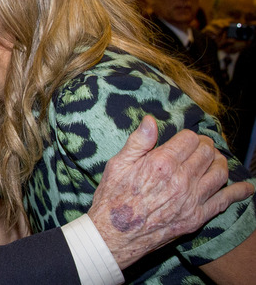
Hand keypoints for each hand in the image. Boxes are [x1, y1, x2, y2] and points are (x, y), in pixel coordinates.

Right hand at [88, 115, 253, 269]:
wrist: (114, 235)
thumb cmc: (112, 198)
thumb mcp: (117, 164)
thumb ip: (138, 141)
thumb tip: (151, 120)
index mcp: (161, 163)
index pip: (189, 138)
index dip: (188, 136)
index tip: (184, 140)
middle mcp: (180, 180)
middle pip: (207, 153)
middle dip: (205, 146)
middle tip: (200, 148)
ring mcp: (191, 200)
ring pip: (220, 172)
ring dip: (220, 162)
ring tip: (214, 161)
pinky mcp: (196, 217)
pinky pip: (225, 201)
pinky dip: (239, 192)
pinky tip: (246, 188)